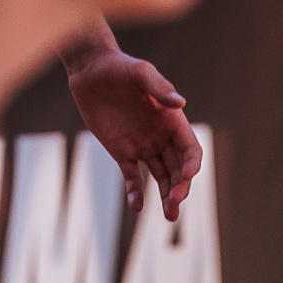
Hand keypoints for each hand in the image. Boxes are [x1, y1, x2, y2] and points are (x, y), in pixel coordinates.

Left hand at [63, 47, 201, 221]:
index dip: (192, 164)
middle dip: (181, 188)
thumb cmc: (119, 67)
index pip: (190, 149)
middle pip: (179, 168)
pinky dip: (136, 193)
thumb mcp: (140, 72)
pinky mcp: (122, 152)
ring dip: (167, 195)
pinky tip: (137, 206)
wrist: (91, 70)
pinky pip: (133, 177)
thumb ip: (159, 88)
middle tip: (175, 205)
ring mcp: (142, 146)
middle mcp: (161, 136)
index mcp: (171, 120)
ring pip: (161, 177)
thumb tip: (180, 104)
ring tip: (168, 215)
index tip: (187, 176)